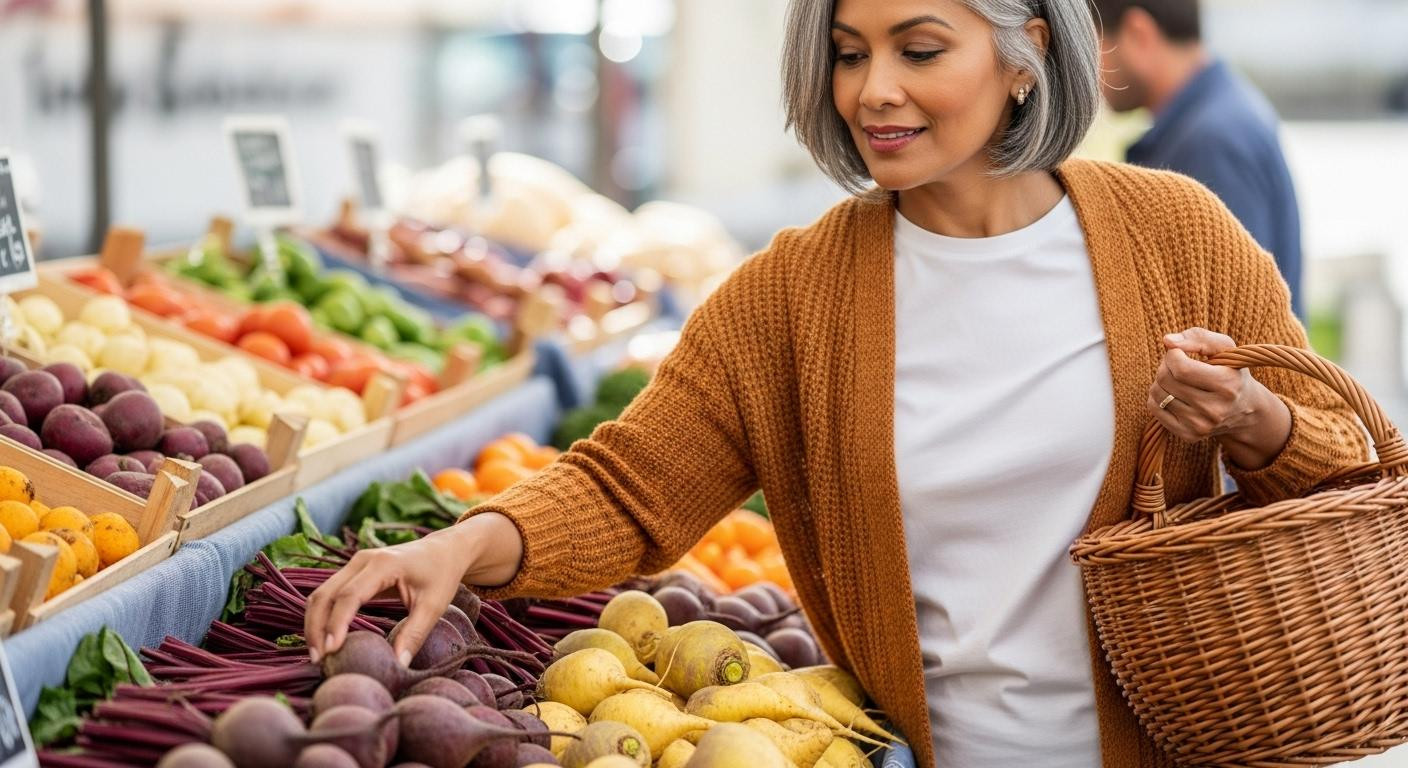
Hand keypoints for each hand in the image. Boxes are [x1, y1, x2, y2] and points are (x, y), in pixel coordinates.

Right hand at [304, 511, 522, 665]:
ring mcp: (354, 563)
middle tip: (318, 660)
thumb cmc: (441, 576)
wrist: (443, 550)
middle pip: (325, 594)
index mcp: (383, 564)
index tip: (331, 651)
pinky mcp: (352, 571)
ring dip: (314, 623)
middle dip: (316, 627)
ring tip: (318, 654)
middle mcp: (362, 560)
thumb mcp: (434, 606)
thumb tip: (398, 665)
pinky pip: (328, 593)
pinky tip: (325, 639)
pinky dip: (322, 616)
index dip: (337, 624)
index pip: (349, 596)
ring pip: (321, 593)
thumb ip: (415, 634)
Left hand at [1147, 328, 1291, 469]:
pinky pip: (1154, 408)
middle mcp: (1215, 410)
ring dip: (1161, 380)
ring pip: (1157, 393)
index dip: (1173, 355)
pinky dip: (1157, 396)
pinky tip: (1173, 393)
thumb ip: (1198, 337)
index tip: (1180, 352)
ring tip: (1178, 379)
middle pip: (1166, 379)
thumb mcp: (1224, 347)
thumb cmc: (1230, 370)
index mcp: (1228, 385)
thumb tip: (1167, 341)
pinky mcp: (1189, 435)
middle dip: (1166, 366)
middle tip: (1178, 365)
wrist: (1244, 409)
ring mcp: (1201, 426)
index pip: (1181, 368)